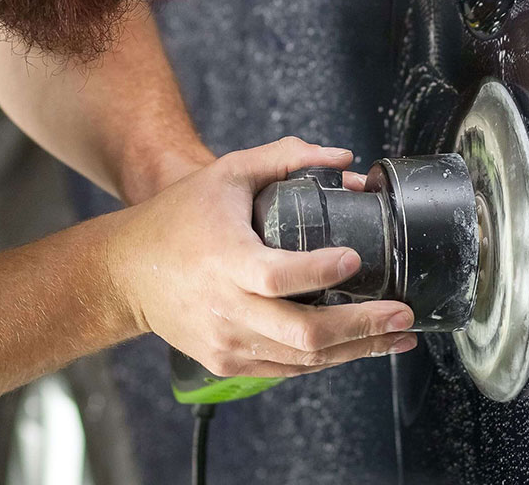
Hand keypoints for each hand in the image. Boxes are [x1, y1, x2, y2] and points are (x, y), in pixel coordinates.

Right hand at [105, 138, 418, 377]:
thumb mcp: (228, 173)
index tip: (355, 258)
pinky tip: (358, 347)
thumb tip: (344, 159)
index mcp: (225, 260)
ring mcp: (226, 342)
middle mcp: (226, 307)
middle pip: (304, 333)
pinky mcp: (227, 362)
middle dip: (363, 326)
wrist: (125, 272)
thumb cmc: (178, 217)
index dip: (321, 273)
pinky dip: (327, 360)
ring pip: (304, 359)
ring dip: (358, 349)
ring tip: (398, 336)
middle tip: (403, 313)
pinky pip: (288, 369)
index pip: (279, 277)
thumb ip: (285, 158)